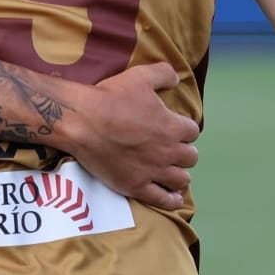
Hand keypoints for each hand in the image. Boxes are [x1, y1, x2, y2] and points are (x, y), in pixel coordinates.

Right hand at [50, 63, 199, 211]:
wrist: (82, 121)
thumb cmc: (110, 98)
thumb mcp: (140, 76)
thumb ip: (164, 74)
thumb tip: (177, 78)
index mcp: (172, 126)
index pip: (193, 132)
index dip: (183, 129)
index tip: (174, 128)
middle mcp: (168, 151)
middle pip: (190, 157)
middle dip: (182, 152)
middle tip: (170, 149)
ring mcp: (153, 171)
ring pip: (181, 179)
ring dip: (179, 174)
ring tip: (171, 171)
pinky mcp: (136, 186)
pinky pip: (162, 200)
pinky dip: (171, 200)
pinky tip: (174, 198)